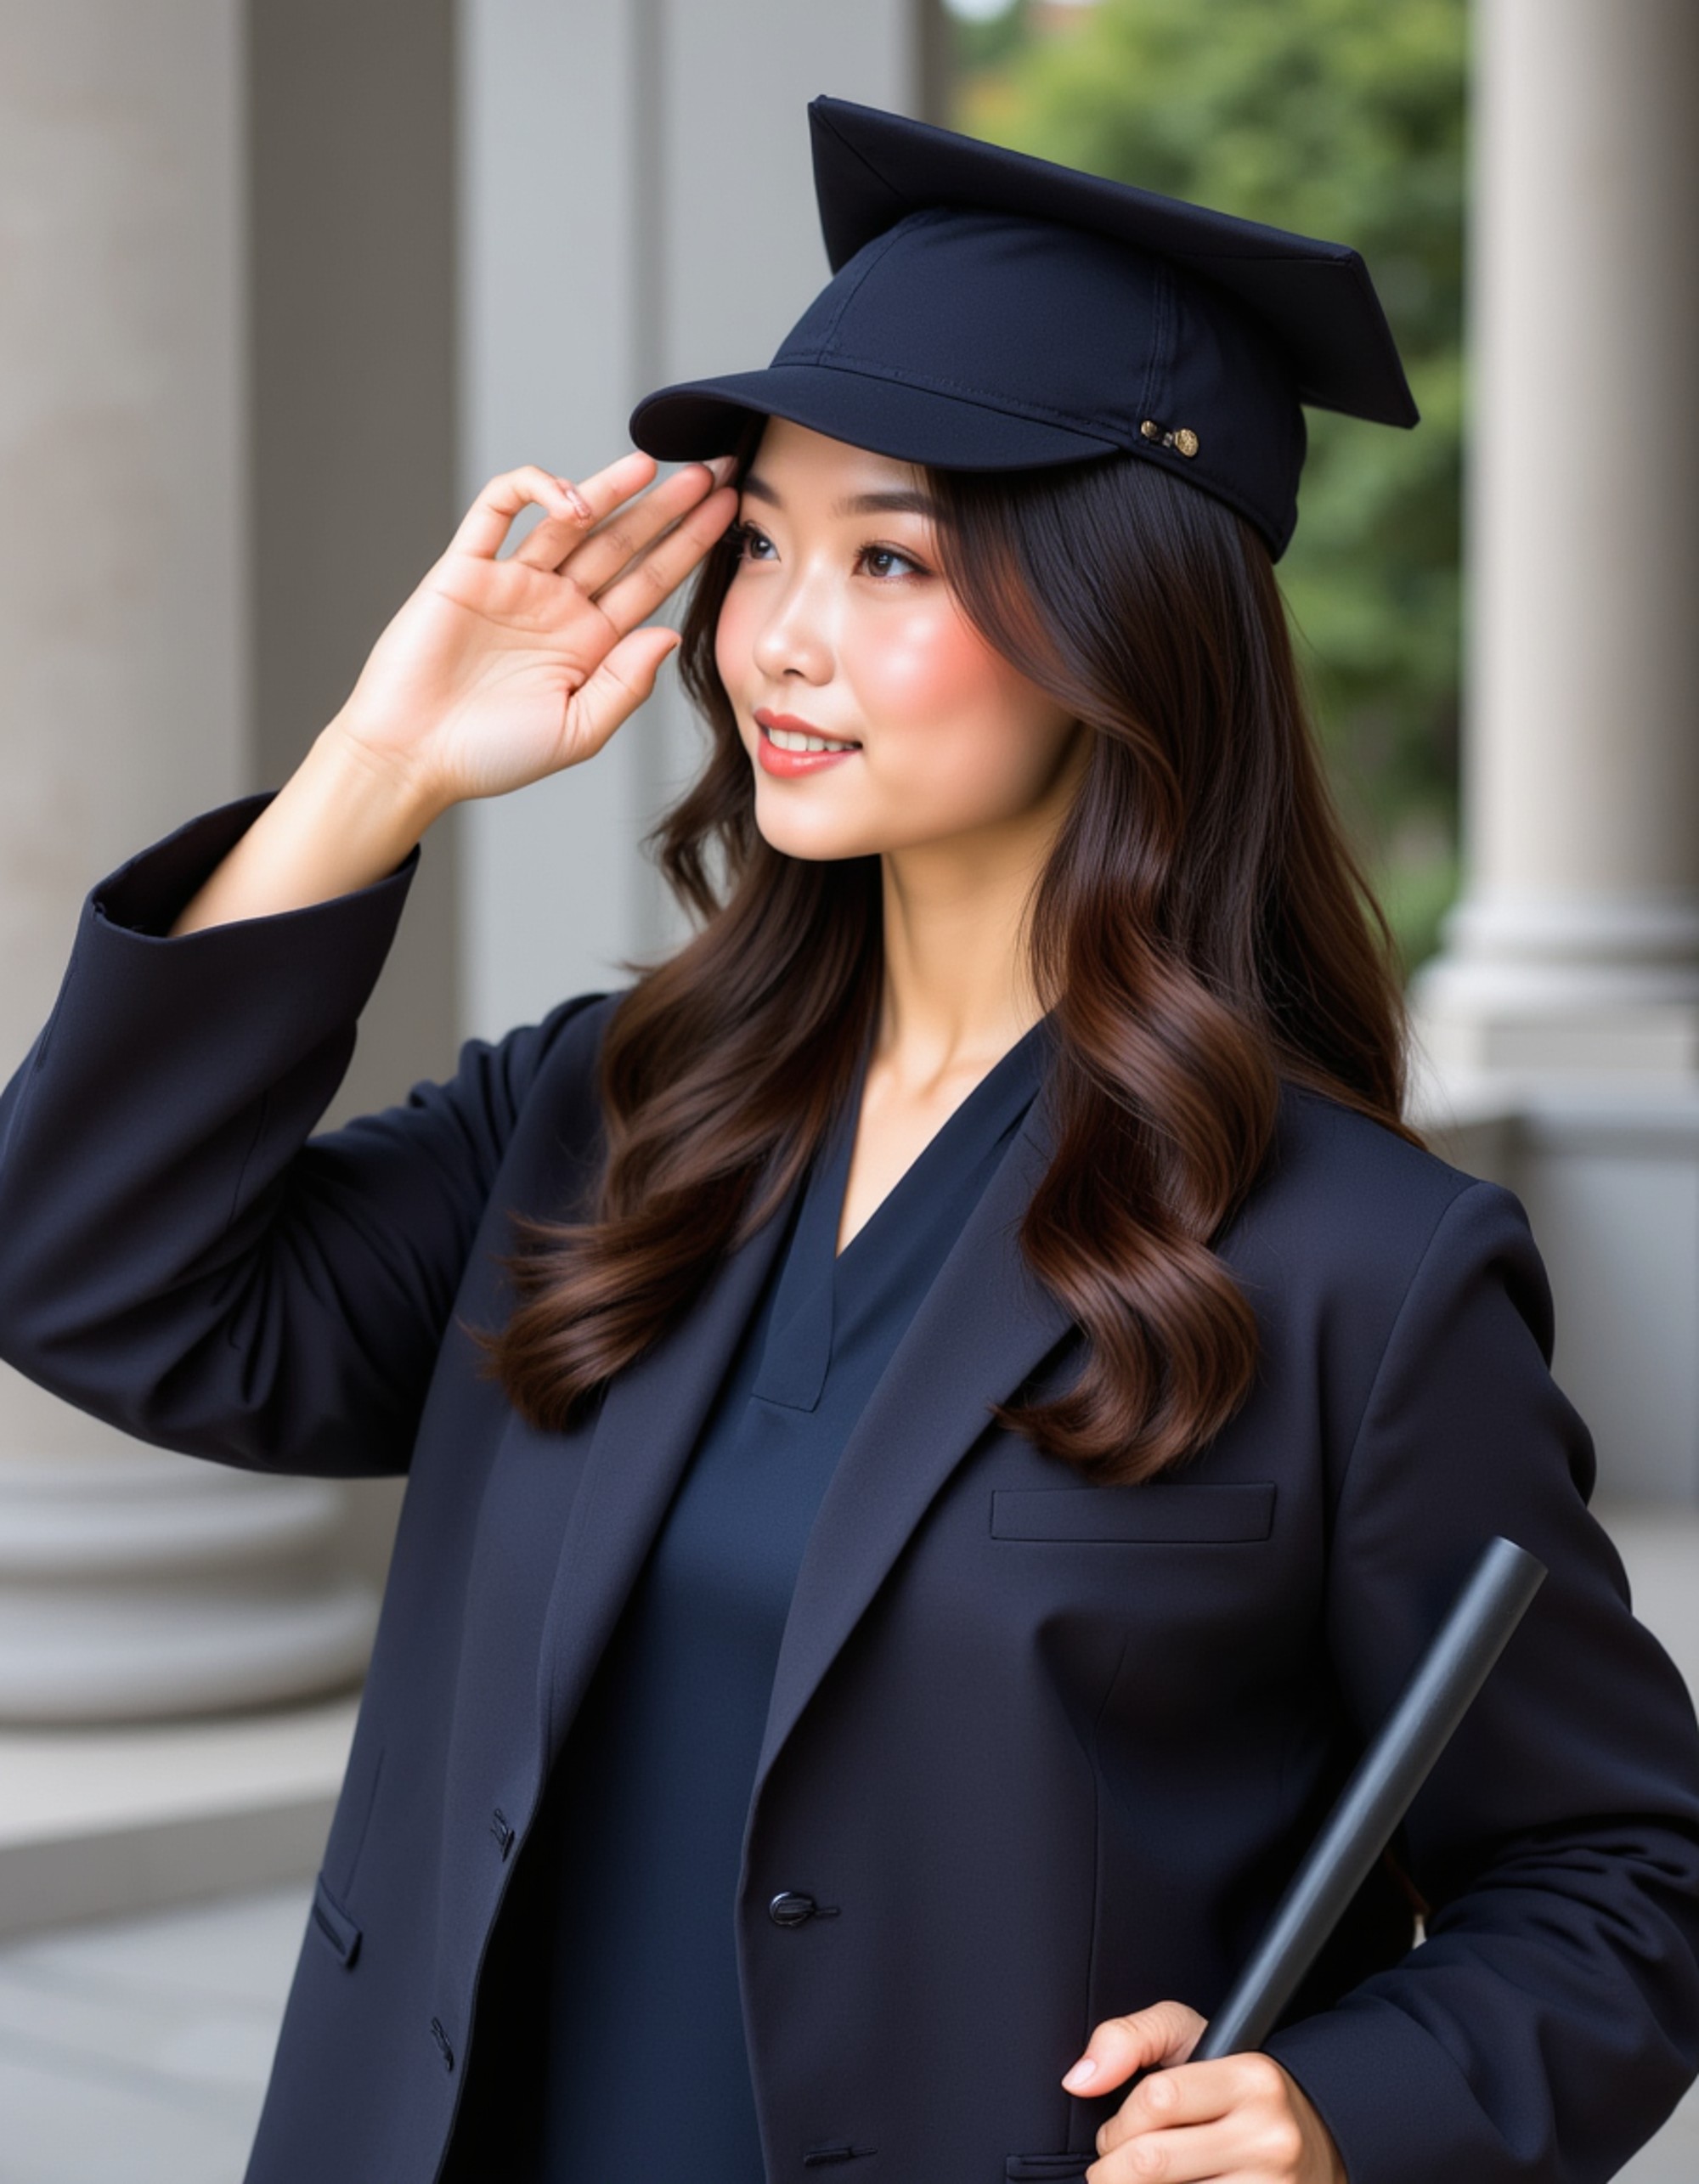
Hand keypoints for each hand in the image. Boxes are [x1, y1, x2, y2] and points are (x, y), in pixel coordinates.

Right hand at [330, 450, 737, 813]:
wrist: (412, 757)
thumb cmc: (491, 755)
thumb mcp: (577, 732)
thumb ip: (626, 684)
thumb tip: (670, 634)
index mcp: (590, 643)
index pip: (651, 582)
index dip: (690, 546)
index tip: (730, 513)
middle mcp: (557, 605)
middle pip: (622, 543)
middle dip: (667, 507)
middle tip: (712, 470)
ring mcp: (513, 582)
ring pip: (570, 519)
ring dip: (611, 489)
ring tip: (652, 464)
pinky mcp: (465, 567)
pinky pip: (498, 510)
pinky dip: (532, 491)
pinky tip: (571, 500)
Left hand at [1062, 2001, 1345, 2182]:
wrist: (1315, 2140)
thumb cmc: (1235, 2088)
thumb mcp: (1190, 2039)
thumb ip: (1129, 2039)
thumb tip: (1078, 2080)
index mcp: (1251, 2079)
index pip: (1157, 2099)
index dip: (1118, 2122)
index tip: (1114, 2132)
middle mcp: (1270, 2137)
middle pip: (1152, 2162)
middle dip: (1111, 2170)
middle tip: (1111, 2168)